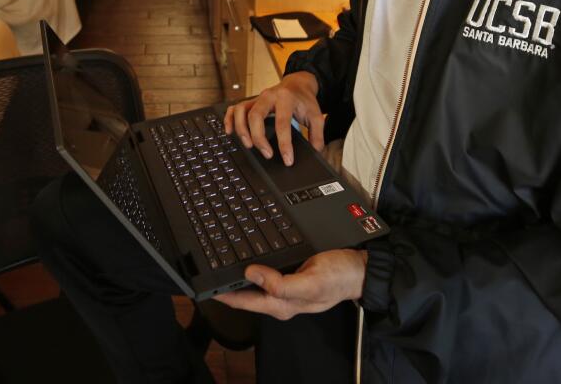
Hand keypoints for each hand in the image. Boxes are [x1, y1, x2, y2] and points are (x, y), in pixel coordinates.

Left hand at [213, 249, 367, 319]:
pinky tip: (242, 256)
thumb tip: (251, 273)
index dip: (219, 293)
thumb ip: (283, 283)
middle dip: (222, 283)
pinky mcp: (289, 274)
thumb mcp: (313, 282)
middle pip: (242, 293)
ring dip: (234, 273)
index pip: (241, 301)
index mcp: (282, 304)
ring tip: (214, 261)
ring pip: (251, 282)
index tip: (199, 284)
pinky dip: (250, 264)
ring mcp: (284, 286)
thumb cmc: (340, 277)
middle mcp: (280, 297)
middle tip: (200, 268)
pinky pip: (263, 270)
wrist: (361, 269)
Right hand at [224, 71, 322, 165]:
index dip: (284, 144)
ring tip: (248, 145)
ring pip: (241, 111)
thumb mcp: (316, 115)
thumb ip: (317, 134)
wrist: (297, 84)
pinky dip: (229, 120)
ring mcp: (257, 98)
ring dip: (242, 130)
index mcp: (286, 99)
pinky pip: (234, 108)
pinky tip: (229, 132)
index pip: (282, 123)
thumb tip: (315, 152)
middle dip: (259, 138)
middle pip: (256, 116)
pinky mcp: (250, 102)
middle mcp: (268, 96)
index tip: (287, 159)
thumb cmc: (304, 101)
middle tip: (267, 154)